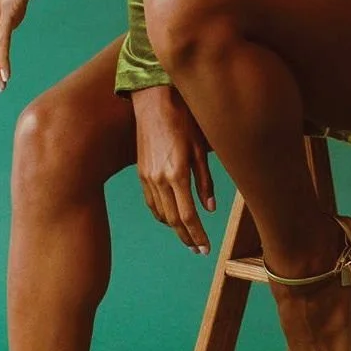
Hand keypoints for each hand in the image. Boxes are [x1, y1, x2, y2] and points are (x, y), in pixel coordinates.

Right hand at [133, 87, 216, 253]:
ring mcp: (147, 177)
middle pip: (173, 220)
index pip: (188, 216)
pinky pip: (151, 202)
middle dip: (187, 237)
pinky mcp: (141, 172)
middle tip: (198, 249)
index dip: (197, 235)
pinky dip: (161, 214)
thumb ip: (205, 180)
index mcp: (177, 174)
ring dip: (174, 228)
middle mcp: (159, 179)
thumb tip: (209, 208)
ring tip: (187, 237)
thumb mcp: (201, 148)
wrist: (154, 102)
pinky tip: (171, 218)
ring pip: (161, 213)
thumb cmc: (183, 120)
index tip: (206, 248)